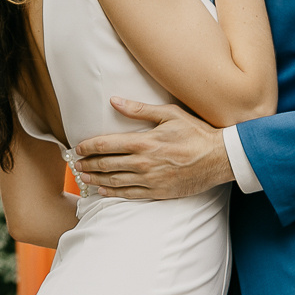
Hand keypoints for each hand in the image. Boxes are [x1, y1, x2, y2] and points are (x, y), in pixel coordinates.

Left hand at [71, 97, 234, 198]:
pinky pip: (129, 194)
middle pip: (106, 164)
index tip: (78, 148)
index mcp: (144, 141)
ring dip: (96, 179)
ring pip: (114, 181)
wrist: (220, 158)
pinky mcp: (158, 191)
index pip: (106, 144)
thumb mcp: (170, 114)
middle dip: (88, 164)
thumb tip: (115, 101)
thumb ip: (140, 109)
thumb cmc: (196, 132)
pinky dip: (113, 194)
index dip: (88, 147)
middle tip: (75, 164)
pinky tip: (102, 192)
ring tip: (83, 177)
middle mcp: (143, 162)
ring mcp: (150, 179)